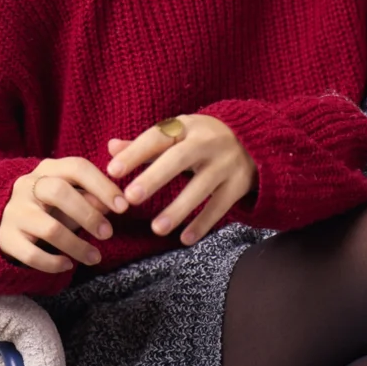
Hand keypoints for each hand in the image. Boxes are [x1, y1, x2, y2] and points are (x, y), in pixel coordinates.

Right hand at [0, 157, 129, 272]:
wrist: (2, 219)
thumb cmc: (48, 205)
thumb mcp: (70, 195)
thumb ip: (91, 196)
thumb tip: (114, 203)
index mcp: (48, 168)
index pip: (77, 167)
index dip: (103, 186)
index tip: (123, 207)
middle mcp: (27, 186)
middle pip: (59, 193)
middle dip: (89, 215)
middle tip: (108, 233)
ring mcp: (14, 211)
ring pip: (49, 228)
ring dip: (77, 246)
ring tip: (95, 257)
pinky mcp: (5, 238)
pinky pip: (31, 254)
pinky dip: (53, 263)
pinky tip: (67, 265)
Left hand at [106, 114, 257, 246]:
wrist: (255, 139)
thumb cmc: (203, 138)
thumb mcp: (179, 133)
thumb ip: (146, 143)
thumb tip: (111, 148)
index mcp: (187, 126)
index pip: (158, 137)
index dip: (135, 153)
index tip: (112, 171)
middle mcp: (207, 142)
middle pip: (179, 159)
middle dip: (155, 177)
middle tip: (130, 198)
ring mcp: (225, 164)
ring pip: (201, 187)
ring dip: (178, 208)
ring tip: (156, 228)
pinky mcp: (239, 185)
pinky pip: (219, 206)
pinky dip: (203, 223)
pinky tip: (184, 239)